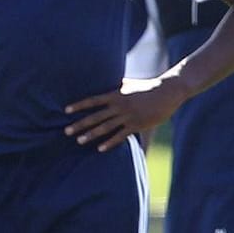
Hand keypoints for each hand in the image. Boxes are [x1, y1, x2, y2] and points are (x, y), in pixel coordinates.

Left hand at [65, 76, 187, 151]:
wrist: (167, 92)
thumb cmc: (148, 87)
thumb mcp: (130, 84)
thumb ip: (117, 87)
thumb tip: (107, 83)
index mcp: (116, 95)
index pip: (93, 100)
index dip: (79, 105)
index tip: (66, 110)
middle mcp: (119, 106)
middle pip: (95, 116)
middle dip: (80, 124)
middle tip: (66, 131)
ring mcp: (128, 116)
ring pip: (105, 127)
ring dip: (91, 135)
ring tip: (79, 141)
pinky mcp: (137, 125)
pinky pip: (120, 136)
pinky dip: (109, 142)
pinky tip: (100, 148)